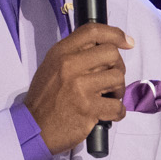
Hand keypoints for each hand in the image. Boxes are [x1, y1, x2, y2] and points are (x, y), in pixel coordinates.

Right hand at [23, 23, 133, 154]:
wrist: (33, 127)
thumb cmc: (45, 98)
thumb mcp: (52, 66)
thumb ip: (74, 54)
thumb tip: (106, 48)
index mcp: (61, 53)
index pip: (93, 31)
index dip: (115, 34)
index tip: (127, 42)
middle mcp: (70, 66)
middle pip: (111, 54)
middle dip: (118, 67)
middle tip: (111, 80)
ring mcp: (79, 87)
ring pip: (118, 78)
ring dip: (119, 90)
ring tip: (109, 97)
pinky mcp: (88, 109)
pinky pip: (117, 106)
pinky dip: (118, 112)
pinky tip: (110, 114)